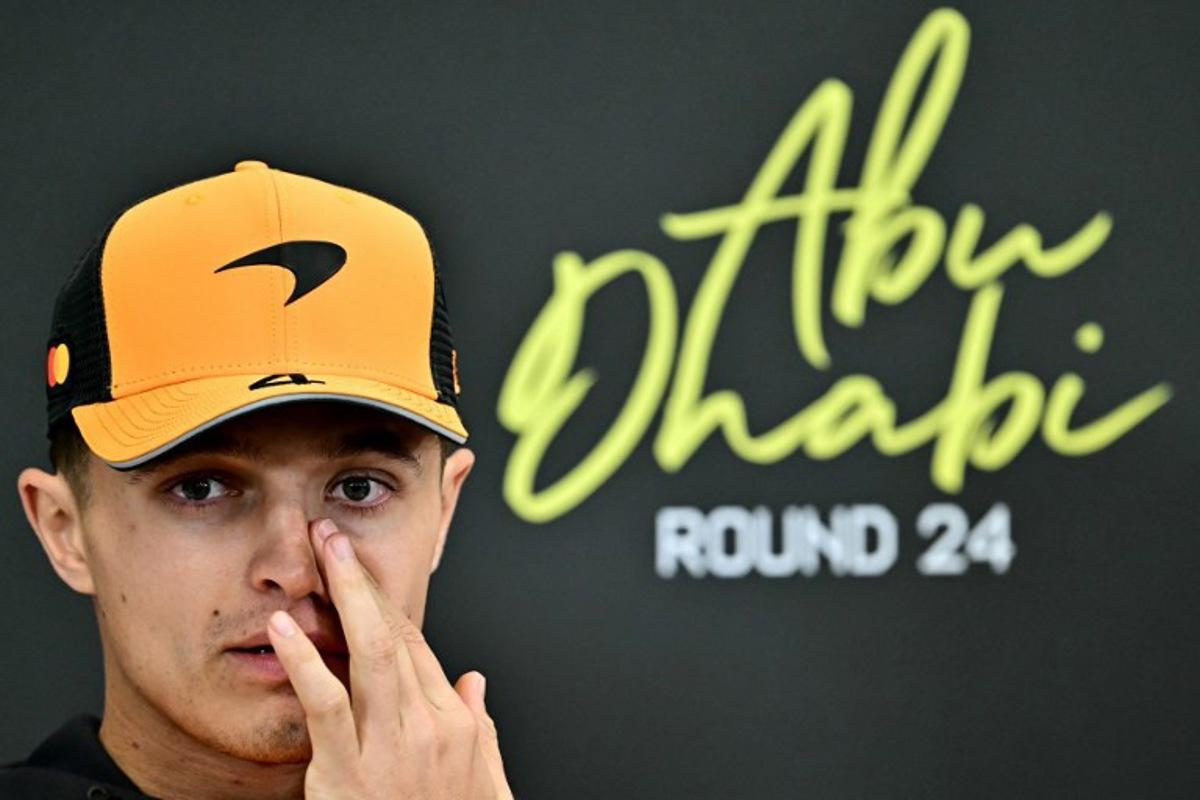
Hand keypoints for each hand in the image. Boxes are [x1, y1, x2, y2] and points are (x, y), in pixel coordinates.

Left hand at [266, 518, 513, 799]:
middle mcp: (429, 725)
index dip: (384, 602)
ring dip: (342, 595)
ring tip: (317, 552)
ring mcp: (390, 746)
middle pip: (394, 634)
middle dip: (362, 578)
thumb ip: (480, 728)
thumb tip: (474, 681)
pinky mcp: (348, 771)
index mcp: (458, 724)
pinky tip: (286, 627)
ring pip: (369, 653)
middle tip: (332, 535)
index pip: (418, 647)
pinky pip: (326, 702)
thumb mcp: (483, 783)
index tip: (359, 572)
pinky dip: (305, 659)